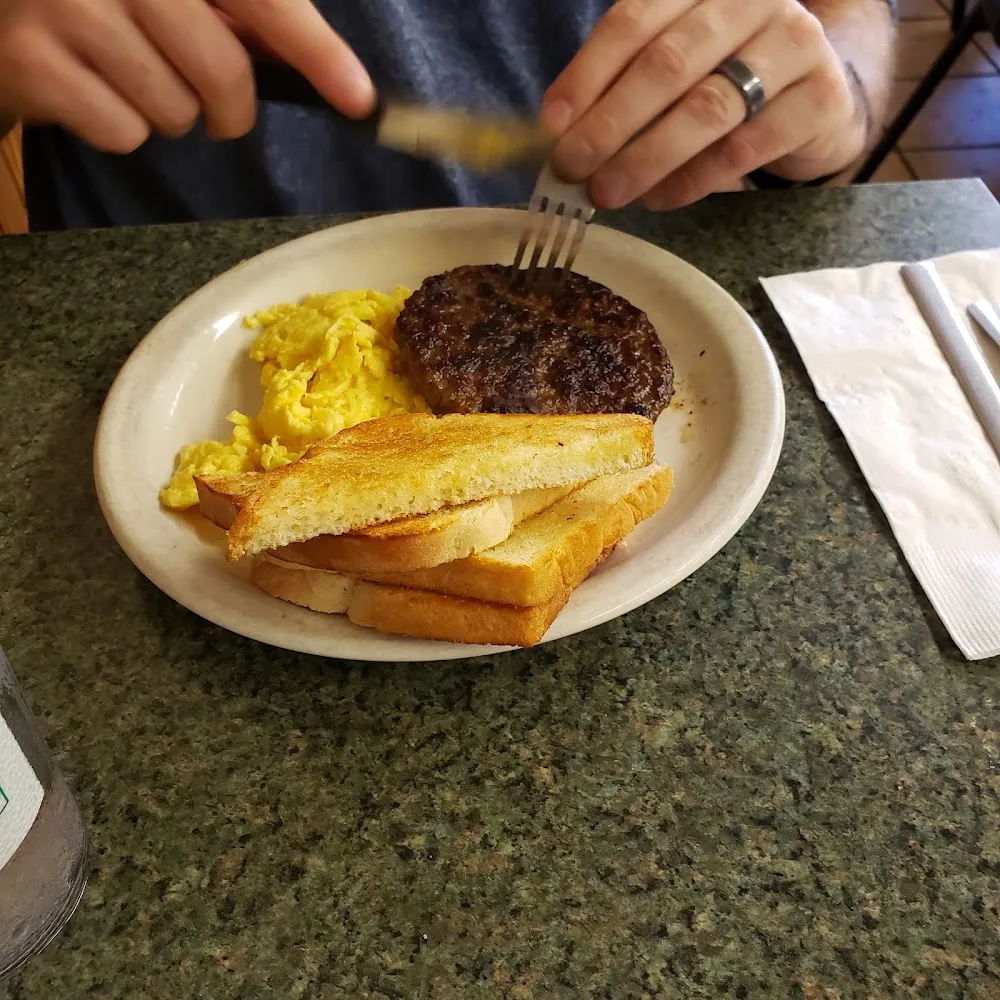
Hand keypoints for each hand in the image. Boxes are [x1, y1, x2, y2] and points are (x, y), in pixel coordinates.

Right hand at [0, 0, 373, 152]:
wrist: (6, 18)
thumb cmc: (112, 6)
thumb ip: (244, 19)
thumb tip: (334, 74)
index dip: (317, 52)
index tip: (358, 99)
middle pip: (223, 73)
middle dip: (228, 109)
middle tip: (213, 107)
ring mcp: (65, 3)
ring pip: (174, 111)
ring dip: (168, 114)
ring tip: (130, 79)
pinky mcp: (32, 59)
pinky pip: (124, 133)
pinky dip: (119, 129)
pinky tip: (91, 91)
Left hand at [541, 0, 865, 209]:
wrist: (815, 99)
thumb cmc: (727, 80)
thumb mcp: (675, 68)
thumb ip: (624, 87)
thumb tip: (561, 137)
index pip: (634, 20)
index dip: (588, 74)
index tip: (553, 124)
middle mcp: (752, 1)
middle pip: (668, 63)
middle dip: (611, 123)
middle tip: (573, 168)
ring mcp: (794, 45)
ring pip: (707, 107)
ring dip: (647, 157)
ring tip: (608, 192)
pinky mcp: (819, 99)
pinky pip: (744, 147)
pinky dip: (693, 180)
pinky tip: (659, 199)